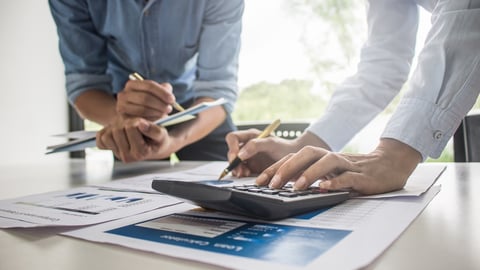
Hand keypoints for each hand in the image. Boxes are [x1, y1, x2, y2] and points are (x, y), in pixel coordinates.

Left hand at [96, 116, 176, 161]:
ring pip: (107, 135)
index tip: (144, 123)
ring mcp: (117, 154)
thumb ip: (154, 130)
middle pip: (117, 130)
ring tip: (127, 127)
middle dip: (126, 123)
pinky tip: (118, 131)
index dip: (137, 120)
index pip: (131, 128)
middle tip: (135, 124)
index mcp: (140, 153)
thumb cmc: (158, 140)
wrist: (154, 146)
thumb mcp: (162, 134)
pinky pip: (100, 139)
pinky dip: (106, 131)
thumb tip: (141, 125)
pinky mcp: (110, 150)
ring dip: (116, 126)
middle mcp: (127, 157)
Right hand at [116, 79, 175, 120]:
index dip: (162, 92)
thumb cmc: (150, 103)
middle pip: (145, 97)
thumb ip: (164, 89)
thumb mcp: (157, 94)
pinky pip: (139, 120)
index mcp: (132, 84)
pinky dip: (151, 120)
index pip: (149, 85)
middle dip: (160, 104)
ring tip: (165, 114)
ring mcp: (121, 107)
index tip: (172, 100)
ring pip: (142, 109)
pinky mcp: (123, 119)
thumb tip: (168, 90)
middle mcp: (123, 94)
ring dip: (156, 112)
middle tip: (169, 109)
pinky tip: (158, 120)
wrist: (137, 117)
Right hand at [225, 130, 327, 176]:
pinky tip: (248, 176)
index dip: (232, 147)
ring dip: (237, 169)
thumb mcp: (271, 143)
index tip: (236, 157)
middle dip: (233, 162)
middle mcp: (246, 145)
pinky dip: (242, 174)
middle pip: (232, 152)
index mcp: (250, 136)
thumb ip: (255, 145)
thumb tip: (240, 154)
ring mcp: (248, 157)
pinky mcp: (251, 167)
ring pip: (235, 163)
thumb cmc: (284, 147)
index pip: (232, 138)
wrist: (294, 158)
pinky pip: (241, 170)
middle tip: (239, 171)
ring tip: (244, 174)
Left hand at [255, 138, 421, 194]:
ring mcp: (346, 165)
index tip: (259, 181)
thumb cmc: (353, 171)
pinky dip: (335, 182)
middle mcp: (330, 157)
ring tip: (297, 186)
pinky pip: (347, 177)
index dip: (275, 168)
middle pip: (305, 154)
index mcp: (319, 157)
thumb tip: (281, 183)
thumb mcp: (327, 173)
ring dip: (309, 173)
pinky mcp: (361, 176)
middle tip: (273, 184)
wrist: (387, 166)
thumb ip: (307, 175)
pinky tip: (325, 188)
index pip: (292, 158)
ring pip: (326, 162)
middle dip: (287, 168)